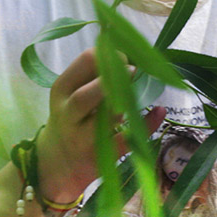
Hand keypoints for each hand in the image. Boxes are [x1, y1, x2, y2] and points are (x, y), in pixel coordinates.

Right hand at [35, 48, 165, 204]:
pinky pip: (125, 141)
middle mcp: (67, 114)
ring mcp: (82, 138)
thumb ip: (93, 76)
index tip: (125, 56)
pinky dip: (145, 126)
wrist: (58, 161)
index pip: (83, 63)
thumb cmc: (71, 118)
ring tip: (141, 90)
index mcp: (61, 89)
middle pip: (84, 97)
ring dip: (124, 103)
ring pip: (102, 121)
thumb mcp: (70, 94)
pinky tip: (158, 112)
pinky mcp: (100, 156)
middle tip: (134, 71)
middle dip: (111, 81)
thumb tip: (133, 56)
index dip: (109, 55)